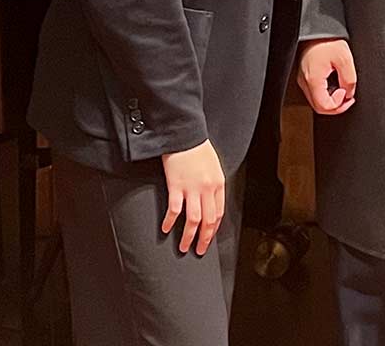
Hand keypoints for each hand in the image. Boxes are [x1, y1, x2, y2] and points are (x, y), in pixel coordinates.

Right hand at [160, 140, 224, 254]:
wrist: (185, 134)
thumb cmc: (198, 148)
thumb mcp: (213, 166)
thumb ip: (213, 184)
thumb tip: (210, 201)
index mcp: (218, 183)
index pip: (219, 213)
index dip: (214, 229)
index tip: (209, 238)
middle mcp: (208, 188)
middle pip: (208, 221)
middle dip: (204, 239)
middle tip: (199, 250)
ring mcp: (192, 188)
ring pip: (193, 220)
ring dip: (188, 237)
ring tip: (184, 247)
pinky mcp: (176, 186)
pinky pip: (175, 210)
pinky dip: (170, 222)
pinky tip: (166, 229)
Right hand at [298, 38, 356, 114]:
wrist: (317, 27)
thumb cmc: (326, 39)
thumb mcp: (345, 59)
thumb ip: (349, 80)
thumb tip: (349, 93)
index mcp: (313, 80)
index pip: (323, 107)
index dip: (338, 105)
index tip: (348, 95)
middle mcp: (305, 82)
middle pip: (319, 107)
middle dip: (336, 106)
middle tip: (348, 98)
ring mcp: (304, 78)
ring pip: (317, 100)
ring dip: (331, 100)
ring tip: (343, 90)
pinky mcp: (306, 74)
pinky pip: (315, 91)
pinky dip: (327, 92)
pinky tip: (335, 84)